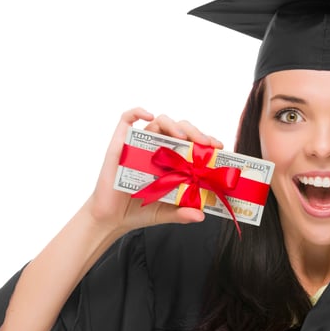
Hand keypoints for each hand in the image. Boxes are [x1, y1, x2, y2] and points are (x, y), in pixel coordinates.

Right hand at [87, 108, 223, 233]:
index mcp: (172, 161)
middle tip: (205, 144)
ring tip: (182, 138)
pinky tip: (148, 116)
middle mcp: (158, 149)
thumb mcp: (166, 213)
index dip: (206, 141)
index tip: (218, 147)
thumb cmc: (140, 211)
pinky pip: (127, 119)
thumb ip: (182, 213)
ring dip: (173, 125)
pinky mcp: (120, 144)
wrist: (112, 218)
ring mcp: (139, 145)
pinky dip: (137, 112)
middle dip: (194, 132)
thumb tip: (200, 216)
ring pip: (159, 122)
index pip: (192, 143)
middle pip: (179, 129)